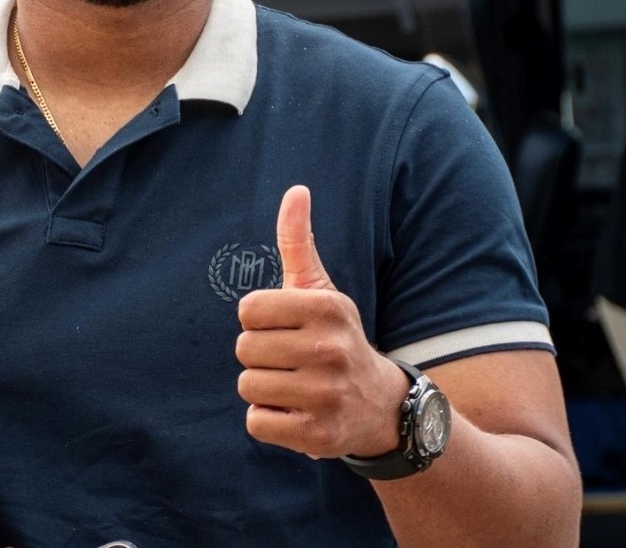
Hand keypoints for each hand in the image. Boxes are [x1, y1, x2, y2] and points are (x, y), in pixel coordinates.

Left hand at [235, 186, 407, 458]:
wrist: (380, 405)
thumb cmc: (335, 337)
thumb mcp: (321, 290)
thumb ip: (299, 243)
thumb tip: (295, 190)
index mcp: (327, 308)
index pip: (248, 310)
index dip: (260, 321)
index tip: (286, 328)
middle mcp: (330, 350)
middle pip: (244, 349)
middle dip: (260, 356)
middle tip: (291, 360)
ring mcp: (326, 394)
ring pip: (248, 386)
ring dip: (263, 389)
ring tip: (294, 386)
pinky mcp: (317, 435)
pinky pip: (257, 422)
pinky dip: (269, 420)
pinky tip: (296, 412)